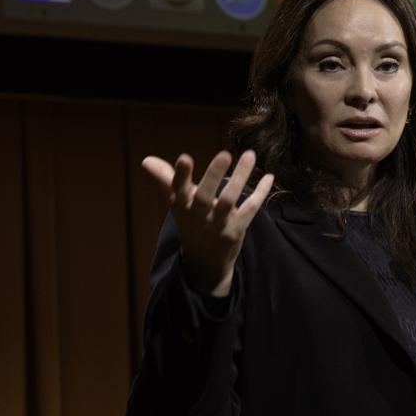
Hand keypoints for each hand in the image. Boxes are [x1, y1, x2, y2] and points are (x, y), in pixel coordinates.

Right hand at [142, 149, 273, 297]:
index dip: (180, 176)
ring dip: (240, 178)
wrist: (204, 262)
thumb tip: (146, 160)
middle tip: (224, 154)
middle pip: (204, 196)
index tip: (184, 158)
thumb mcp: (176, 203)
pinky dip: (260, 193)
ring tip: (249, 155)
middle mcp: (198, 215)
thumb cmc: (190, 222)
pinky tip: (270, 176)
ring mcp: (218, 224)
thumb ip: (165, 179)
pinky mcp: (236, 229)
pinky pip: (250, 210)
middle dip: (213, 176)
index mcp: (182, 206)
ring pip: (229, 201)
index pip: (178, 190)